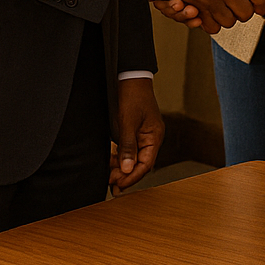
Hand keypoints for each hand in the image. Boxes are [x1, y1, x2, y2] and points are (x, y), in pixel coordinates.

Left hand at [109, 77, 163, 194]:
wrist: (130, 78)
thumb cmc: (133, 96)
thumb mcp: (128, 122)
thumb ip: (128, 147)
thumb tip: (127, 169)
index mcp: (154, 136)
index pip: (146, 164)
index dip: (133, 177)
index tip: (119, 186)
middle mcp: (151, 138)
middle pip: (141, 164)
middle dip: (127, 175)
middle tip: (112, 184)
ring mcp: (143, 136)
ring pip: (134, 159)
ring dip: (122, 168)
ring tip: (109, 175)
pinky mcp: (135, 133)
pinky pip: (129, 151)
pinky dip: (120, 158)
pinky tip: (111, 162)